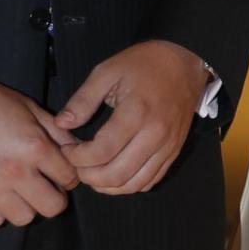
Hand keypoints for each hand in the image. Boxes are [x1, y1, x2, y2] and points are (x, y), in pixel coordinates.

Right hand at [0, 72, 77, 227]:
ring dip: (28, 206)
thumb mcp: (29, 107)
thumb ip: (56, 130)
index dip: (71, 176)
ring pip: (24, 218)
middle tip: (48, 187)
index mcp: (34, 146)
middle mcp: (14, 171)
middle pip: (52, 207)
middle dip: (56, 197)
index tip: (64, 174)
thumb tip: (76, 148)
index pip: (68, 177)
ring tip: (22, 192)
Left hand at [58, 40, 210, 194]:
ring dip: (108, 186)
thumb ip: (83, 99)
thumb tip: (62, 124)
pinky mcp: (174, 151)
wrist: (186, 62)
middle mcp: (154, 134)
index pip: (101, 152)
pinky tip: (117, 174)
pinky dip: (130, 185)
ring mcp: (167, 146)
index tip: (67, 149)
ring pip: (134, 184)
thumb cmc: (145, 64)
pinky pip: (151, 180)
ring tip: (93, 173)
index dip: (76, 158)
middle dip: (88, 177)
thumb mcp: (108, 71)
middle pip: (116, 175)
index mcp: (136, 113)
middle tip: (77, 165)